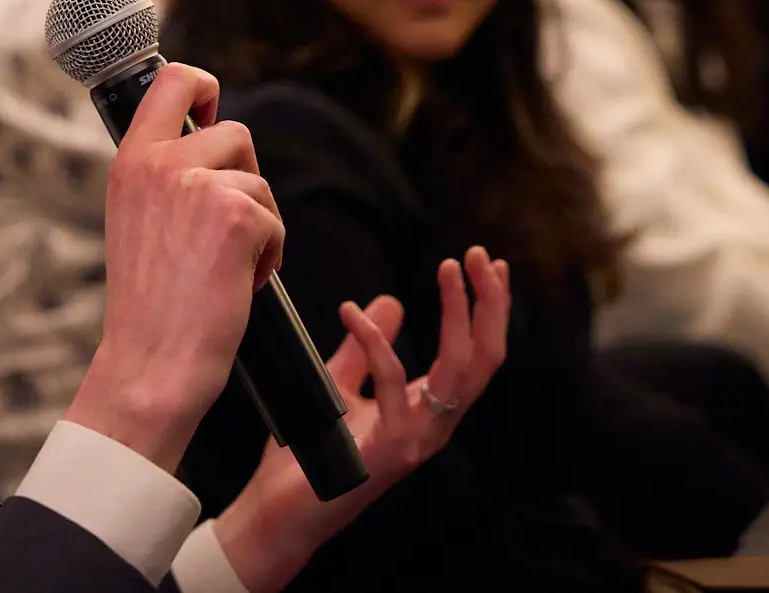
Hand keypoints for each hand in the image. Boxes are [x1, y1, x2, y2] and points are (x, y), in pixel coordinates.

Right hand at [66, 64, 283, 471]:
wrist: (151, 364)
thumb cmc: (150, 303)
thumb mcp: (137, 219)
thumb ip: (165, 176)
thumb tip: (212, 139)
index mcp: (130, 161)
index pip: (171, 81)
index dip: (202, 84)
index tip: (210, 108)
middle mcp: (159, 164)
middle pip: (234, 131)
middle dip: (245, 178)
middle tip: (225, 230)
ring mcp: (197, 185)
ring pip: (258, 179)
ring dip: (258, 222)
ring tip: (225, 266)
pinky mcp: (237, 214)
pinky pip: (274, 218)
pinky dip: (270, 254)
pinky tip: (239, 283)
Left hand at [212, 248, 511, 592]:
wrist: (279, 513)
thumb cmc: (308, 457)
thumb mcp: (340, 386)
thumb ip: (365, 350)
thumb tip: (392, 302)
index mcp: (427, 411)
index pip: (477, 356)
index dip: (488, 310)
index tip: (487, 265)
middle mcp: (433, 426)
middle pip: (484, 358)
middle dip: (489, 303)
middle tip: (478, 255)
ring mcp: (415, 440)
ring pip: (458, 369)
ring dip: (458, 312)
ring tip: (448, 267)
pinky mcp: (388, 450)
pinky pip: (394, 384)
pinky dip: (377, 342)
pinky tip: (354, 312)